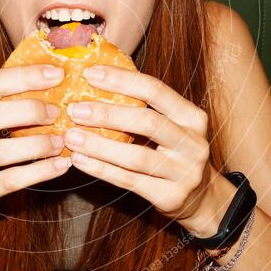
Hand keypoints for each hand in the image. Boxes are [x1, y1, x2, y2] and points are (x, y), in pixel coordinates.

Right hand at [0, 64, 72, 233]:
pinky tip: (61, 165)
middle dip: (29, 110)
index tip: (57, 74)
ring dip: (36, 145)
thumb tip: (54, 76)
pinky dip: (39, 172)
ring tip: (61, 142)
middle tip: (58, 113)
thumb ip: (7, 102)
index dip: (26, 76)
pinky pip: (8, 181)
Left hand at [62, 64, 222, 236]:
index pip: (156, 91)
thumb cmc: (173, 151)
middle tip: (75, 109)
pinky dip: (101, 170)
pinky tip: (80, 160)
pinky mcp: (171, 197)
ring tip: (71, 137)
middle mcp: (193, 143)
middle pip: (147, 123)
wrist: (199, 196)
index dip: (122, 80)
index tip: (90, 73)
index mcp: (193, 117)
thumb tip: (95, 79)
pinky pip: (129, 181)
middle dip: (107, 114)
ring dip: (99, 146)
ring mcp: (185, 173)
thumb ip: (143, 107)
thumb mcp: (170, 125)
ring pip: (136, 157)